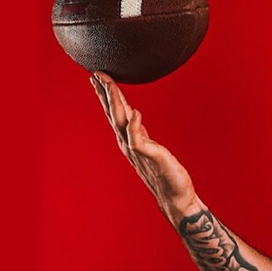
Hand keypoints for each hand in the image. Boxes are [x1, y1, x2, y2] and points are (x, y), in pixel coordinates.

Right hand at [89, 72, 197, 214]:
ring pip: (122, 122)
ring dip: (115, 103)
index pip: (115, 112)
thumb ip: (139, 132)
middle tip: (96, 74)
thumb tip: (133, 116)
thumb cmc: (165, 173)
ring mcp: (137, 150)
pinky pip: (138, 139)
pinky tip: (136, 112)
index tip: (98, 78)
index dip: (107, 95)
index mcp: (129, 139)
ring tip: (110, 84)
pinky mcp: (149, 156)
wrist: (174, 196)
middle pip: (114, 113)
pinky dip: (135, 125)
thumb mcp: (150, 146)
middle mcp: (128, 143)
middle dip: (105, 93)